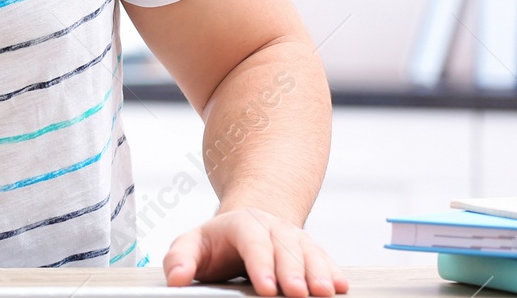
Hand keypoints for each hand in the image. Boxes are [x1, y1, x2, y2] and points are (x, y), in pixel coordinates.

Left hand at [163, 207, 348, 296]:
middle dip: (292, 272)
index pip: (252, 243)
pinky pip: (324, 258)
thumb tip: (176, 280)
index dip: (261, 265)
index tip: (266, 289)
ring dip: (318, 272)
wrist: (246, 224)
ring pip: (309, 251)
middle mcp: (271, 227)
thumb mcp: (192, 245)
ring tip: (325, 293)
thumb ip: (180, 260)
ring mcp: (293, 237)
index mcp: (241, 224)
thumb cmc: (216, 243)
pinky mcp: (310, 250)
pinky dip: (333, 271)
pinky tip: (340, 287)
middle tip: (297, 294)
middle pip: (284, 247)